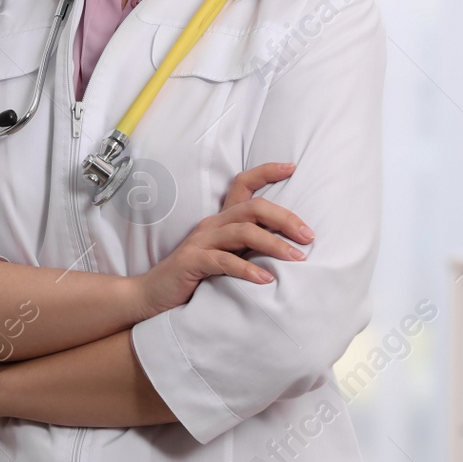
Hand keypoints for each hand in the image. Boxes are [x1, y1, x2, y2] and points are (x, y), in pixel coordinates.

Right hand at [131, 163, 312, 316]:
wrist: (154, 294)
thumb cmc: (195, 277)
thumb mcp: (225, 256)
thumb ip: (248, 247)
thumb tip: (290, 249)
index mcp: (220, 220)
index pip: (242, 184)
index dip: (266, 172)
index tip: (292, 167)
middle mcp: (212, 225)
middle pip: (252, 207)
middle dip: (285, 218)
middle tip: (309, 236)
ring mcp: (201, 242)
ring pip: (243, 232)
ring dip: (274, 244)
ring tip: (297, 259)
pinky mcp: (193, 262)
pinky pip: (224, 261)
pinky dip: (248, 269)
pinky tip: (266, 279)